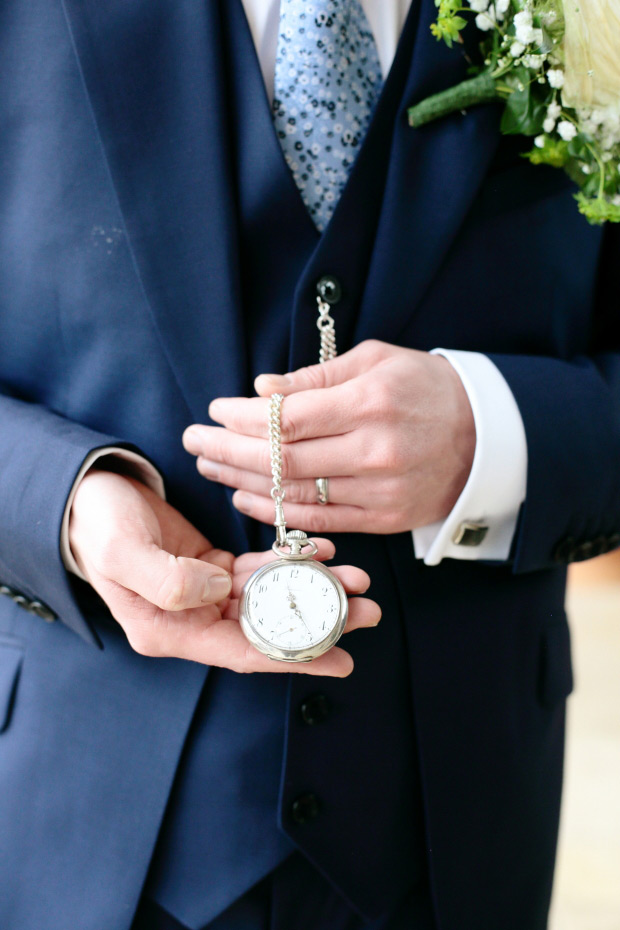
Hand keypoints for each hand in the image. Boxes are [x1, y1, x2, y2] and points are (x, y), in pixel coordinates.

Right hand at [69, 470, 377, 674]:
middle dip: (319, 621)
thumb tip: (217, 590)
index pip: (242, 653)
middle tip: (368, 609)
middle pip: (267, 629)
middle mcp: (192, 619)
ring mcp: (204, 594)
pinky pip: (259, 570)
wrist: (87, 495)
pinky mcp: (212, 567)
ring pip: (270, 599)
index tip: (344, 661)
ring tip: (357, 577)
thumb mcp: (121, 550)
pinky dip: (290, 560)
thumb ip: (166, 579)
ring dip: (313, 588)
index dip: (295, 658)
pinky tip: (320, 549)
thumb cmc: (96, 525)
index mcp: (170, 629)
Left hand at [182, 340, 475, 533]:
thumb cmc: (426, 388)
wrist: (486, 436)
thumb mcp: (377, 361)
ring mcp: (381, 491)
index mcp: (371, 403)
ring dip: (242, 482)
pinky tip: (245, 498)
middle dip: (228, 450)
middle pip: (282, 459)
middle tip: (193, 442)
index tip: (214, 410)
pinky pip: (319, 520)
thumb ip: (317, 378)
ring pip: (295, 493)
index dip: (243, 418)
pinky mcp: (385, 519)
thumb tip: (262, 390)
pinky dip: (277, 512)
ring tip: (208, 468)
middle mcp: (375, 451)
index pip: (289, 417)